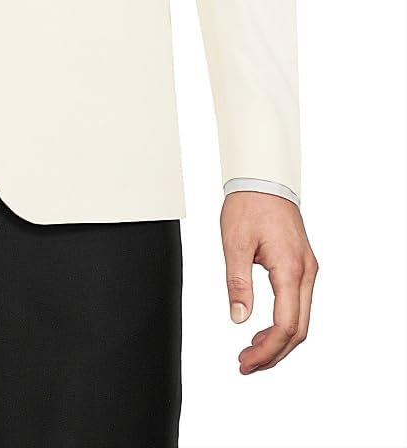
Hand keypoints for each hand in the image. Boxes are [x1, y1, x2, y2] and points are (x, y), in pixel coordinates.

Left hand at [221, 191, 318, 373]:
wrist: (263, 179)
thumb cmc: (250, 204)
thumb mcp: (235, 243)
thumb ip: (238, 282)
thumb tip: (238, 318)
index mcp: (290, 268)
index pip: (285, 324)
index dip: (266, 349)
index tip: (246, 360)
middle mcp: (306, 272)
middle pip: (298, 329)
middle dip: (273, 352)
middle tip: (246, 364)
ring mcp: (307, 270)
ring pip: (300, 319)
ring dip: (278, 340)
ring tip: (252, 351)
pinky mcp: (301, 266)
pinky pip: (297, 304)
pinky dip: (283, 323)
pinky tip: (264, 330)